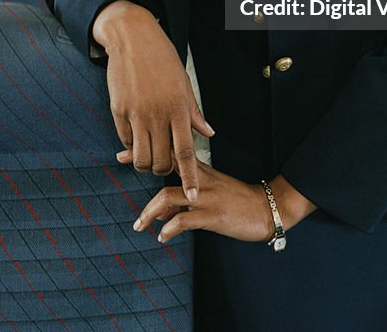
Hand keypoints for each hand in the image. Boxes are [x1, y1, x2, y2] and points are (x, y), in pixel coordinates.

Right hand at [93, 0, 213, 200]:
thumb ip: (194, 112)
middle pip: (161, 161)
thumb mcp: (183, 83)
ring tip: (149, 154)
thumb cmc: (162, 58)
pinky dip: (131, 146)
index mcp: (178, 107)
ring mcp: (136, 113)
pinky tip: (136, 136)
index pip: (186, 151)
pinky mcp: (118, 110)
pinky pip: (125, 140)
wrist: (133, 38)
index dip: (189, 177)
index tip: (193, 196)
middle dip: (163, 170)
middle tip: (165, 164)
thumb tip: (208, 132)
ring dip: (145, 163)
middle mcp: (157, 113)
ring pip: (140, 158)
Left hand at [132, 161, 273, 243]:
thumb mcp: (210, 194)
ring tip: (139, 224)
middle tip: (120, 165)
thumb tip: (160, 213)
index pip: (172, 153)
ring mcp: (206, 197)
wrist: (266, 208)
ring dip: (150, 210)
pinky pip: (184, 221)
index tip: (125, 150)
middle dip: (141, 164)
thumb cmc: (238, 200)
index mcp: (201, 170)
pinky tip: (162, 237)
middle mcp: (201, 179)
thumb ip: (185, 199)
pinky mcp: (213, 216)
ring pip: (169, 195)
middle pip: (166, 166)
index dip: (148, 149)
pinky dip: (169, 229)